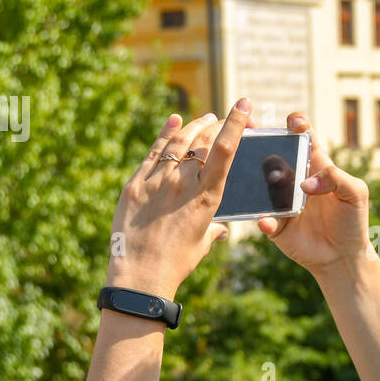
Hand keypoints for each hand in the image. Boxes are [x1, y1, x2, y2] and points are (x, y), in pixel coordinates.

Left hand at [106, 99, 256, 299]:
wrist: (140, 275)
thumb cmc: (177, 263)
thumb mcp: (202, 244)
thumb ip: (213, 230)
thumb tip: (221, 230)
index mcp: (207, 198)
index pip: (226, 150)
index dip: (236, 123)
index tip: (244, 104)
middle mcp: (184, 184)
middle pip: (202, 140)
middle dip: (214, 123)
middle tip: (219, 117)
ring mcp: (157, 182)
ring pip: (178, 142)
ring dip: (192, 126)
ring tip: (202, 119)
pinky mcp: (135, 185)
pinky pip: (153, 152)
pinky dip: (165, 134)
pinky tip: (173, 122)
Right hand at [256, 112, 374, 280]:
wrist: (344, 256)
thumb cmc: (353, 220)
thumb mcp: (356, 193)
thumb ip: (337, 178)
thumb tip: (305, 185)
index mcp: (315, 165)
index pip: (303, 137)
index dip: (297, 124)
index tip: (295, 123)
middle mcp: (294, 179)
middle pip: (273, 153)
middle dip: (260, 140)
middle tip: (249, 131)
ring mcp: (281, 201)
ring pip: (261, 184)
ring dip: (255, 178)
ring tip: (253, 174)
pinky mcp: (277, 225)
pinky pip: (264, 219)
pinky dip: (264, 220)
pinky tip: (267, 221)